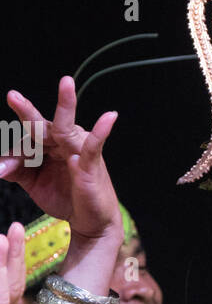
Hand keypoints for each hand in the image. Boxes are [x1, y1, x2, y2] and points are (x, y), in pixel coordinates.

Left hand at [0, 77, 120, 241]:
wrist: (88, 219)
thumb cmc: (64, 196)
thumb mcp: (33, 182)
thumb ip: (16, 169)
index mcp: (45, 144)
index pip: (24, 142)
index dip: (12, 158)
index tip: (2, 168)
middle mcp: (61, 141)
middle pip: (41, 125)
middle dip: (27, 111)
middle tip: (13, 96)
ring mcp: (77, 149)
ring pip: (66, 127)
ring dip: (66, 104)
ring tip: (66, 84)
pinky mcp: (92, 162)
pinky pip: (94, 145)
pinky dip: (101, 131)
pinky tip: (109, 117)